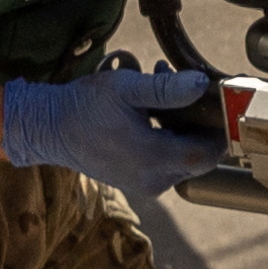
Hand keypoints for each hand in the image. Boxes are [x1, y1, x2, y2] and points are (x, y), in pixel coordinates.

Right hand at [0, 63, 230, 196]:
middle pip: (199, 157)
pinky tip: (153, 113)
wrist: (47, 129)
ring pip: (183, 159)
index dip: (219, 130)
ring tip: (163, 96)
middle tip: (186, 92)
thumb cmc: (84, 107)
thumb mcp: (127, 88)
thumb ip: (166, 89)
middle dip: (198, 124)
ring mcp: (145, 184)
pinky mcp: (137, 182)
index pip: (208, 153)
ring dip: (182, 128)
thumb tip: (200, 84)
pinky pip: (166, 162)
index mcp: (153, 158)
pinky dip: (167, 139)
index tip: (220, 106)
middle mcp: (153, 179)